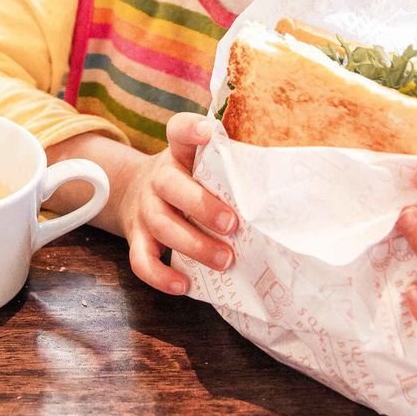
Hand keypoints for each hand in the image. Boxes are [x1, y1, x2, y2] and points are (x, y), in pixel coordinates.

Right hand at [114, 113, 237, 294]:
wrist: (133, 191)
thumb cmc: (186, 178)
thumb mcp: (199, 161)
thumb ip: (227, 161)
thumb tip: (283, 172)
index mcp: (178, 153)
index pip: (178, 131)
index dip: (190, 130)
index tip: (208, 132)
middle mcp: (158, 178)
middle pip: (172, 186)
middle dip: (203, 206)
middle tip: (233, 224)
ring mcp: (145, 209)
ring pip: (163, 226)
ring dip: (194, 245)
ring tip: (225, 260)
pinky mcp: (137, 237)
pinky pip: (141, 261)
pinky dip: (161, 276)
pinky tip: (185, 286)